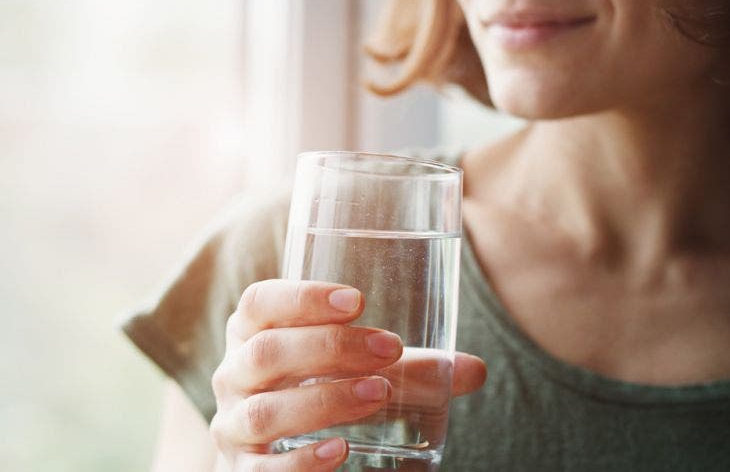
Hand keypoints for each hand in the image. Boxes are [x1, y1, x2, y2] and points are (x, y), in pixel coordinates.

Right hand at [209, 280, 487, 470]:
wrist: (274, 453)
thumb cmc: (319, 391)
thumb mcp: (358, 371)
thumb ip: (410, 368)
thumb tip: (474, 370)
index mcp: (254, 334)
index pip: (260, 303)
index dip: (302, 297)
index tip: (358, 300)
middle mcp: (234, 375)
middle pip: (265, 352)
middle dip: (329, 348)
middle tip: (388, 348)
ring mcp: (232, 426)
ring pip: (264, 411)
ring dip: (323, 400)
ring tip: (378, 393)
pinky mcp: (242, 471)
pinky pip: (261, 470)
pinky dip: (300, 462)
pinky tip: (340, 451)